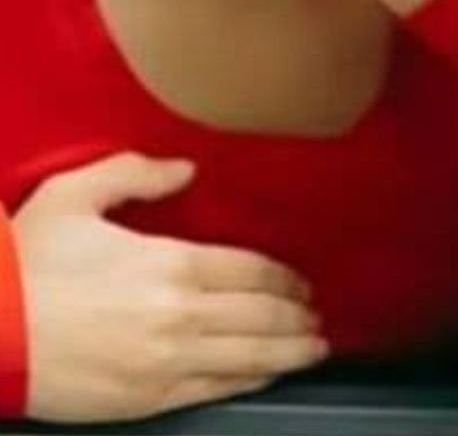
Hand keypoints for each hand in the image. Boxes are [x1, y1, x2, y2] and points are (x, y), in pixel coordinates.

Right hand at [12, 152, 327, 422]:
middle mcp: (179, 315)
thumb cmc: (30, 262)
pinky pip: (216, 390)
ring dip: (289, 350)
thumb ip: (136, 172)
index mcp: (169, 263)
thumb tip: (185, 168)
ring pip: (249, 357)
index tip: (300, 280)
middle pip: (259, 315)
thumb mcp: (76, 194)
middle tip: (316, 313)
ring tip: (313, 346)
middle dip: (296, 314)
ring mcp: (167, 363)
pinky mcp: (149, 399)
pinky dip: (252, 380)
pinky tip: (268, 373)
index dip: (283, 277)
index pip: (249, 270)